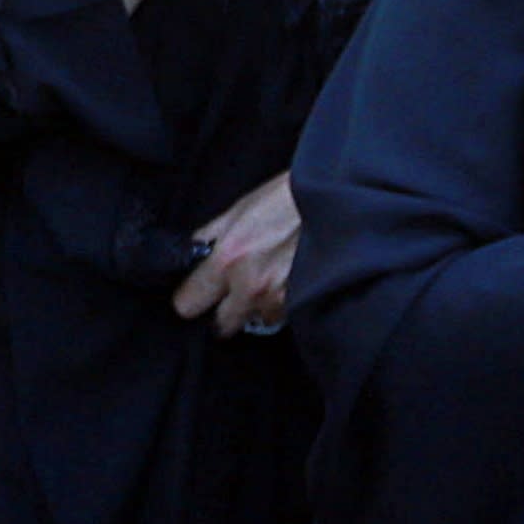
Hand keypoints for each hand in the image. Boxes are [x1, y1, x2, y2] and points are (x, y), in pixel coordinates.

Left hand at [169, 173, 299, 333]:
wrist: (335, 199)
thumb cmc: (286, 198)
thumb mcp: (238, 210)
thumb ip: (210, 236)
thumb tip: (194, 252)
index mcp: (227, 260)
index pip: (188, 304)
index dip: (191, 298)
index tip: (197, 293)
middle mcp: (250, 286)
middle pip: (222, 325)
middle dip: (224, 312)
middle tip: (231, 294)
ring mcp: (279, 298)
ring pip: (257, 320)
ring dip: (258, 306)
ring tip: (267, 281)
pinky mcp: (304, 302)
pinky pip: (283, 314)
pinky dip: (282, 303)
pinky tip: (287, 281)